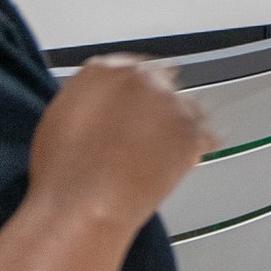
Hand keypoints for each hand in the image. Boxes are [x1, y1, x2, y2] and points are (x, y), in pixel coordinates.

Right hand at [28, 55, 214, 235]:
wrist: (84, 203)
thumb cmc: (63, 170)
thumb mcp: (63, 116)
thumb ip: (92, 99)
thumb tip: (105, 106)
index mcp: (104, 69)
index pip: (133, 67)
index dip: (138, 88)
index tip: (140, 100)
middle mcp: (141, 78)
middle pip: (164, 81)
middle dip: (159, 104)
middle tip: (152, 128)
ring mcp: (170, 104)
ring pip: (189, 106)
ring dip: (180, 124)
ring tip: (165, 149)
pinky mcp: (191, 132)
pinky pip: (208, 135)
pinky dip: (203, 145)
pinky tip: (192, 154)